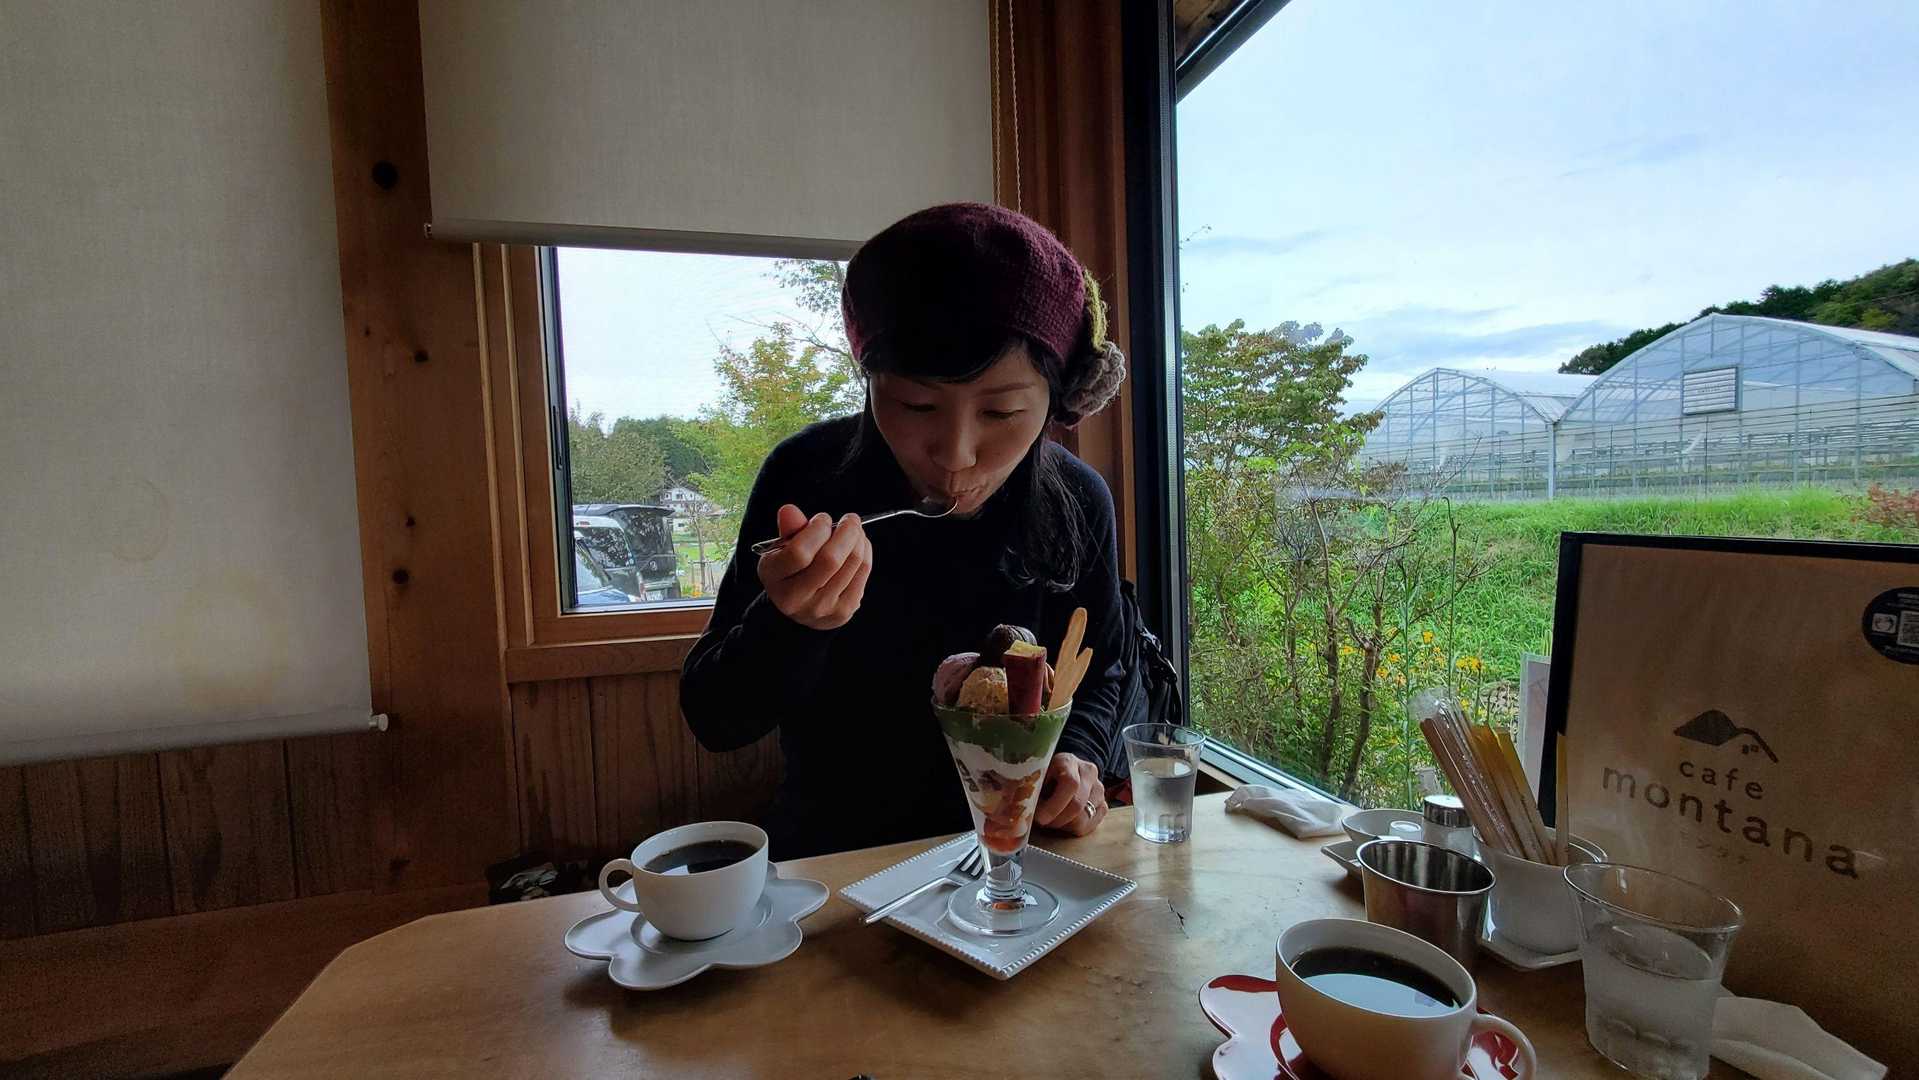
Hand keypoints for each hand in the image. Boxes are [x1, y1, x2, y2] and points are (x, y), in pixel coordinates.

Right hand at [756, 504, 871, 629]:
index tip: (822, 519)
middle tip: (850, 519)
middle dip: (846, 531)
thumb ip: (789, 529)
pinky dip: (865, 551)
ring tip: (854, 529)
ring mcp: (822, 607)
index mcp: (775, 579)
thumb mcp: (782, 549)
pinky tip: (859, 544)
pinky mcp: (844, 610)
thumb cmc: (791, 570)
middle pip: (830, 559)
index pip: (799, 552)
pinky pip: (863, 571)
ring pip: (852, 563)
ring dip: (858, 539)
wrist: (800, 608)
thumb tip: (790, 510)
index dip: (816, 530)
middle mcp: (797, 598)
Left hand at [1034, 752, 1105, 835]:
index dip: (1054, 805)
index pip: (1070, 784)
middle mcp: (1089, 772)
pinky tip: (1064, 820)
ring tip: (1052, 819)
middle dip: (1056, 819)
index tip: (1040, 817)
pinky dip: (1074, 828)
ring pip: (1084, 819)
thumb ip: (1031, 792)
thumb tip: (1023, 813)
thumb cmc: (1044, 778)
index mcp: (1069, 761)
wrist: (1062, 773)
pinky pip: (1089, 826)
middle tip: (1042, 822)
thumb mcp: (1035, 779)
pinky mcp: (1103, 805)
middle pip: (1078, 805)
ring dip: (1064, 825)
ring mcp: (1099, 789)